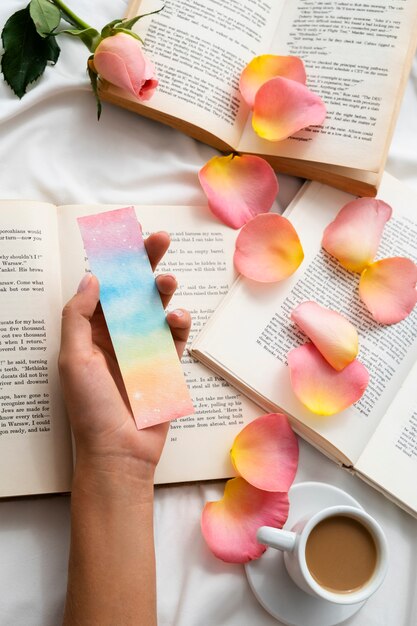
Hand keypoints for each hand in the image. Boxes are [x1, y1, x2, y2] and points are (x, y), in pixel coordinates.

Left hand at [58, 232, 190, 481]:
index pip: (106, 289)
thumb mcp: (73, 357)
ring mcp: (142, 350)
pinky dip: (178, 324)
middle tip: (159, 239)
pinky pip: (174, 337)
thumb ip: (79, 316)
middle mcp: (117, 337)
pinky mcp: (165, 364)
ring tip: (166, 282)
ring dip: (162, 292)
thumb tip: (92, 277)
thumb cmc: (90, 407)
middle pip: (133, 292)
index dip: (116, 263)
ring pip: (156, 310)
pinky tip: (176, 318)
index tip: (126, 238)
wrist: (119, 451)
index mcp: (91, 333)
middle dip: (145, 264)